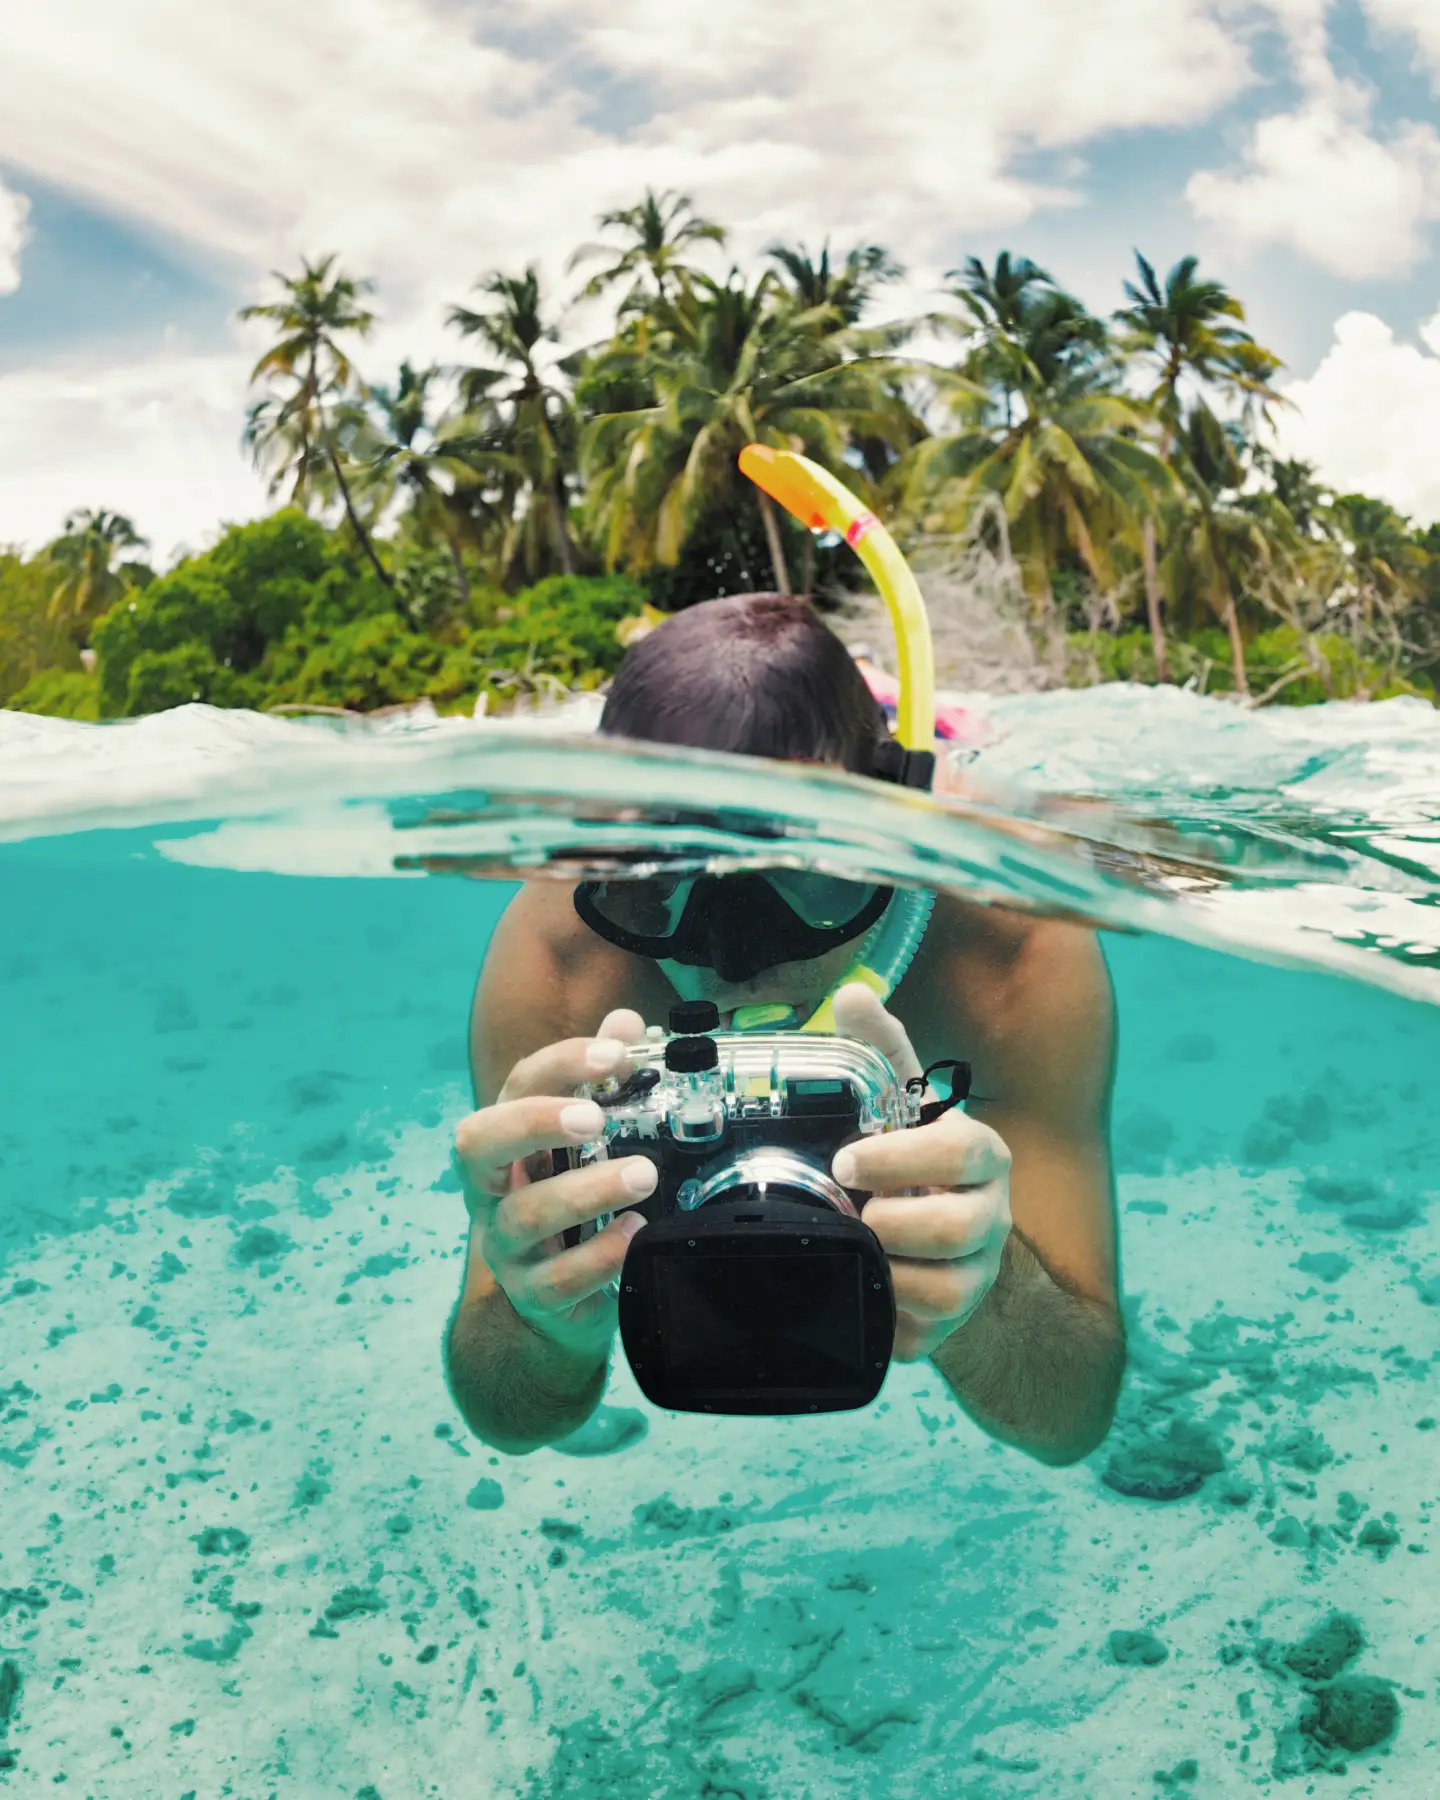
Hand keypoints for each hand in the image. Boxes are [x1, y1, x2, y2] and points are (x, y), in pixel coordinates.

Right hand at [452, 1010, 656, 1364]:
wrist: (560, 1300)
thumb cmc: (572, 1202)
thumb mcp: (584, 1142)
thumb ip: (602, 1079)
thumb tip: (626, 1022)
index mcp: (508, 1139)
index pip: (518, 1085)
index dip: (562, 1063)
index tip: (615, 1052)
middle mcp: (494, 1187)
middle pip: (480, 1142)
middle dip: (536, 1122)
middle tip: (595, 1117)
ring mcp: (505, 1244)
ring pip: (526, 1214)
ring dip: (588, 1190)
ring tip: (643, 1175)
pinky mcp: (532, 1294)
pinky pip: (557, 1279)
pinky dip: (599, 1255)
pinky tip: (635, 1234)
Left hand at [829, 982, 1011, 1360]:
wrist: (936, 1247)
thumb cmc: (911, 1164)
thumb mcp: (900, 1107)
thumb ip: (881, 1051)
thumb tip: (851, 994)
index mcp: (983, 1157)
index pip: (961, 1152)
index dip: (900, 1159)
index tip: (847, 1163)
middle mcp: (992, 1218)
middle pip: (952, 1230)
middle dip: (888, 1223)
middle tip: (849, 1211)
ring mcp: (978, 1276)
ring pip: (940, 1290)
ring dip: (884, 1271)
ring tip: (855, 1249)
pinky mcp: (953, 1326)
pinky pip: (919, 1334)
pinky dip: (882, 1315)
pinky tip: (863, 1289)